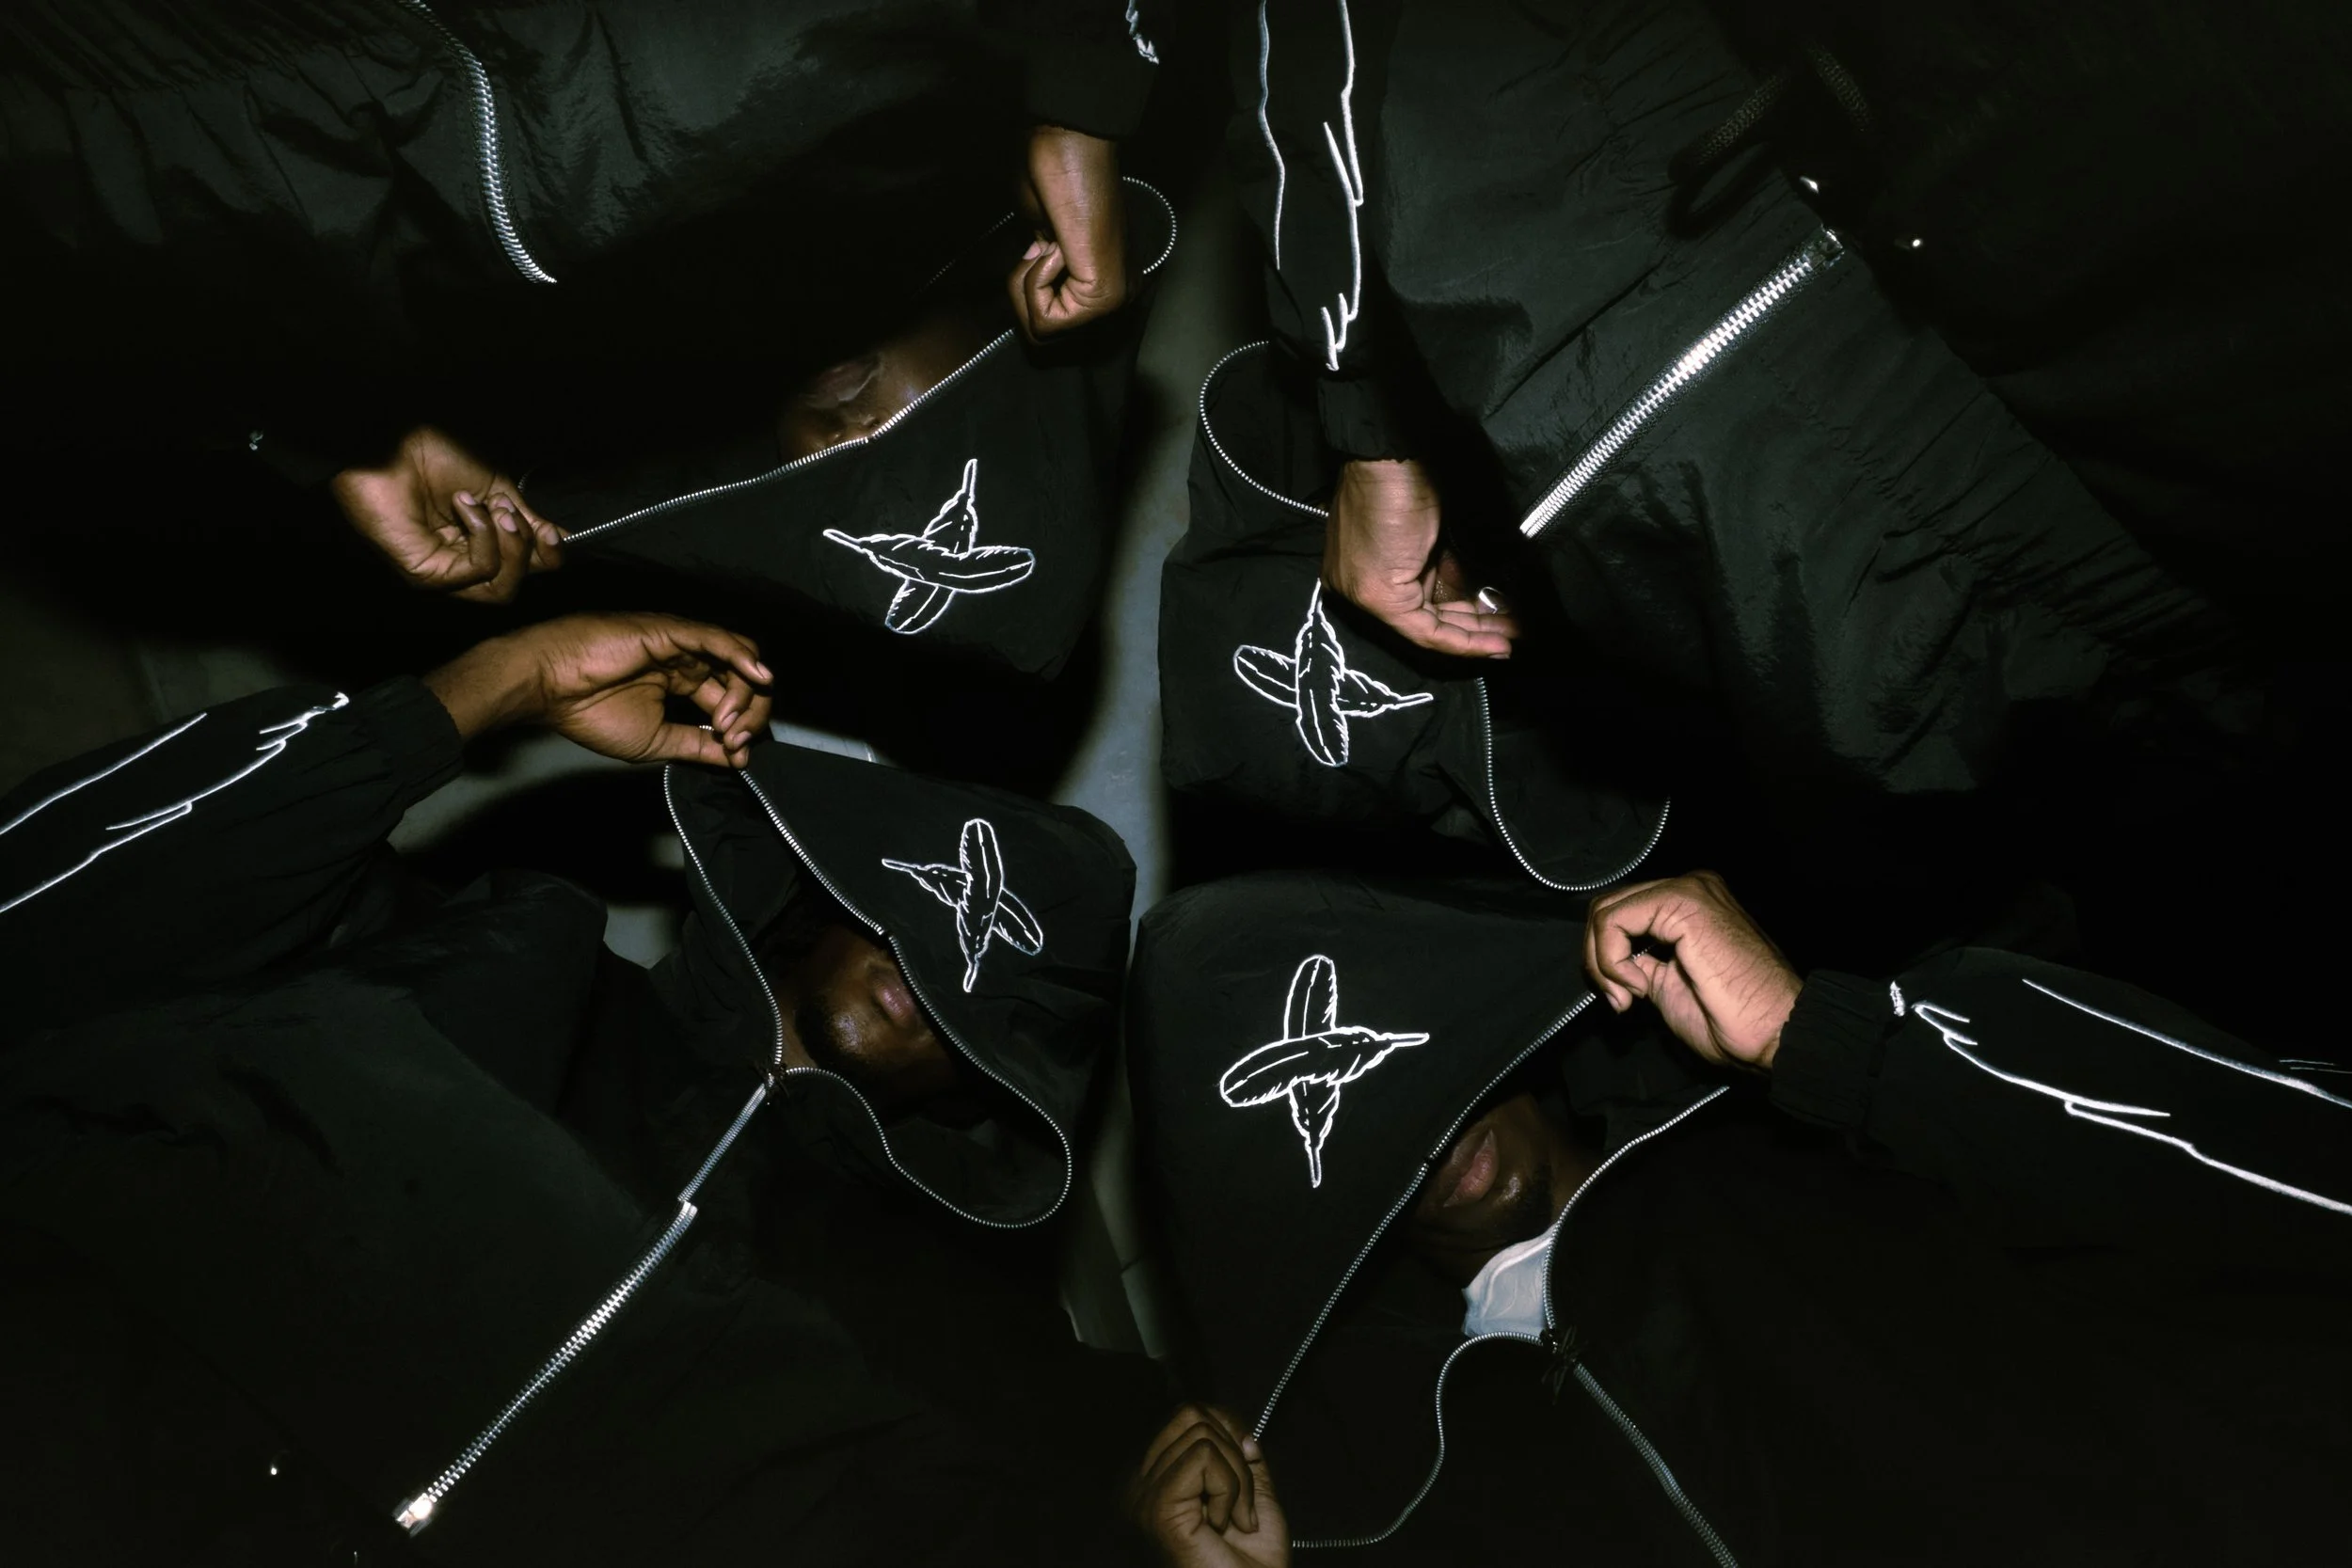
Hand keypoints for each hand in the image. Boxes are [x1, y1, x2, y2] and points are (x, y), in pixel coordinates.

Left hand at [332, 426, 564, 602]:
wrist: (392, 443)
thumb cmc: (434, 457)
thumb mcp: (495, 489)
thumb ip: (525, 520)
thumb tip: (562, 540)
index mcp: (476, 545)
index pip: (521, 570)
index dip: (546, 556)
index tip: (553, 532)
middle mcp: (459, 564)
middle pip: (513, 586)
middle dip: (527, 551)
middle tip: (515, 515)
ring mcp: (442, 573)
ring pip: (500, 589)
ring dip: (509, 546)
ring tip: (495, 510)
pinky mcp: (426, 575)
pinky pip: (476, 572)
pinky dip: (483, 537)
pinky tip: (465, 507)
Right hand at [422, 613, 773, 767]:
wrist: (549, 687)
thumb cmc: (589, 711)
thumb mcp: (656, 741)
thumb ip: (697, 746)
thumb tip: (738, 760)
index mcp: (682, 680)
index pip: (731, 698)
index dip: (743, 726)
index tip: (735, 753)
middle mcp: (687, 659)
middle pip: (743, 678)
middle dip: (751, 713)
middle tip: (735, 740)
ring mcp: (681, 642)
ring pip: (738, 658)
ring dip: (746, 693)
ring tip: (730, 723)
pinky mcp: (670, 630)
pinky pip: (717, 638)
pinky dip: (742, 656)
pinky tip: (758, 677)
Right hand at [1010, 125, 1127, 338]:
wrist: (1067, 145)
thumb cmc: (1054, 177)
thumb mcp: (1043, 237)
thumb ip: (1045, 270)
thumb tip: (1028, 293)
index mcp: (1108, 283)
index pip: (1051, 325)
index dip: (1027, 288)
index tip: (1043, 247)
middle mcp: (1119, 298)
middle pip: (1044, 336)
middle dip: (1024, 292)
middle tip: (1042, 248)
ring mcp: (1114, 300)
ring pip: (1042, 332)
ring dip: (1028, 285)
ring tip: (1049, 245)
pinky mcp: (1103, 296)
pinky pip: (1045, 319)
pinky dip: (1035, 280)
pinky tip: (1056, 246)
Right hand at [1127, 1406, 1289, 1567]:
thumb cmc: (1251, 1565)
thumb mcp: (1251, 1496)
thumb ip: (1242, 1457)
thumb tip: (1240, 1429)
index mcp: (1153, 1480)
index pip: (1187, 1414)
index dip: (1228, 1435)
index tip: (1243, 1479)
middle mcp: (1136, 1485)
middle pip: (1193, 1415)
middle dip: (1234, 1458)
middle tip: (1239, 1507)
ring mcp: (1140, 1496)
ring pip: (1201, 1434)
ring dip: (1236, 1479)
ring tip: (1232, 1520)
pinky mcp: (1156, 1507)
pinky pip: (1203, 1458)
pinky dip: (1230, 1488)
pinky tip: (1224, 1525)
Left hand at [1325, 460, 1517, 659]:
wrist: (1392, 457)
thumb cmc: (1409, 479)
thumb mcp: (1432, 533)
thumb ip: (1446, 567)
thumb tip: (1483, 595)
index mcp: (1364, 566)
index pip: (1419, 606)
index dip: (1465, 621)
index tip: (1500, 624)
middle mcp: (1359, 584)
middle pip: (1427, 619)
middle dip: (1477, 629)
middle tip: (1515, 633)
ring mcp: (1365, 593)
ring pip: (1429, 629)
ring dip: (1477, 636)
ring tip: (1514, 638)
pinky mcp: (1379, 597)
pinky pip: (1425, 631)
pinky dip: (1463, 641)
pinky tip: (1495, 644)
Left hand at [1584, 872, 1801, 1070]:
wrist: (1774, 1033)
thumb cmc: (1732, 1019)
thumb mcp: (1668, 983)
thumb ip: (1640, 962)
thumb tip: (1607, 960)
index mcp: (1690, 904)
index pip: (1621, 912)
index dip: (1604, 956)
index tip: (1621, 998)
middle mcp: (1691, 887)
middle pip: (1608, 906)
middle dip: (1598, 958)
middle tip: (1618, 998)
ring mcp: (1689, 889)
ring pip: (1605, 911)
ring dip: (1603, 961)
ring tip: (1628, 996)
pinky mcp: (1683, 901)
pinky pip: (1615, 920)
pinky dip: (1611, 958)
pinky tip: (1637, 985)